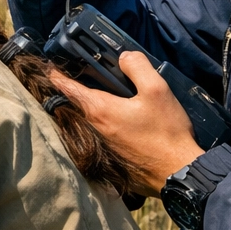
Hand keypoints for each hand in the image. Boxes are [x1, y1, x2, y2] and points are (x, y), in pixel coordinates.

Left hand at [50, 51, 203, 197]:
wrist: (179, 173)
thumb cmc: (166, 132)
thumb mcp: (156, 90)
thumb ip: (137, 66)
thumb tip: (123, 57)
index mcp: (99, 110)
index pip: (66, 88)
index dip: (56, 74)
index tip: (51, 65)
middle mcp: (93, 128)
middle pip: (74, 103)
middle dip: (72, 89)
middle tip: (77, 73)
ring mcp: (101, 145)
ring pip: (86, 119)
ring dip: (87, 106)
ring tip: (97, 91)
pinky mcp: (111, 157)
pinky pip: (98, 133)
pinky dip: (99, 122)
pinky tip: (116, 116)